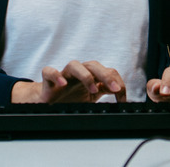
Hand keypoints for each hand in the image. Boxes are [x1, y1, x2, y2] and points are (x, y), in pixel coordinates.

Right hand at [11, 60, 125, 103]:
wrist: (48, 104)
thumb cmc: (70, 97)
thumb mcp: (91, 96)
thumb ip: (105, 90)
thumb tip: (121, 92)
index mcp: (90, 75)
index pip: (107, 71)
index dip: (117, 82)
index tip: (122, 98)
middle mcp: (78, 73)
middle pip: (93, 65)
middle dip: (106, 75)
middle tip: (115, 89)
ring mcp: (63, 75)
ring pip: (73, 65)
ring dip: (86, 75)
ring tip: (94, 89)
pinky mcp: (48, 81)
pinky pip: (48, 71)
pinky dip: (55, 75)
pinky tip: (62, 84)